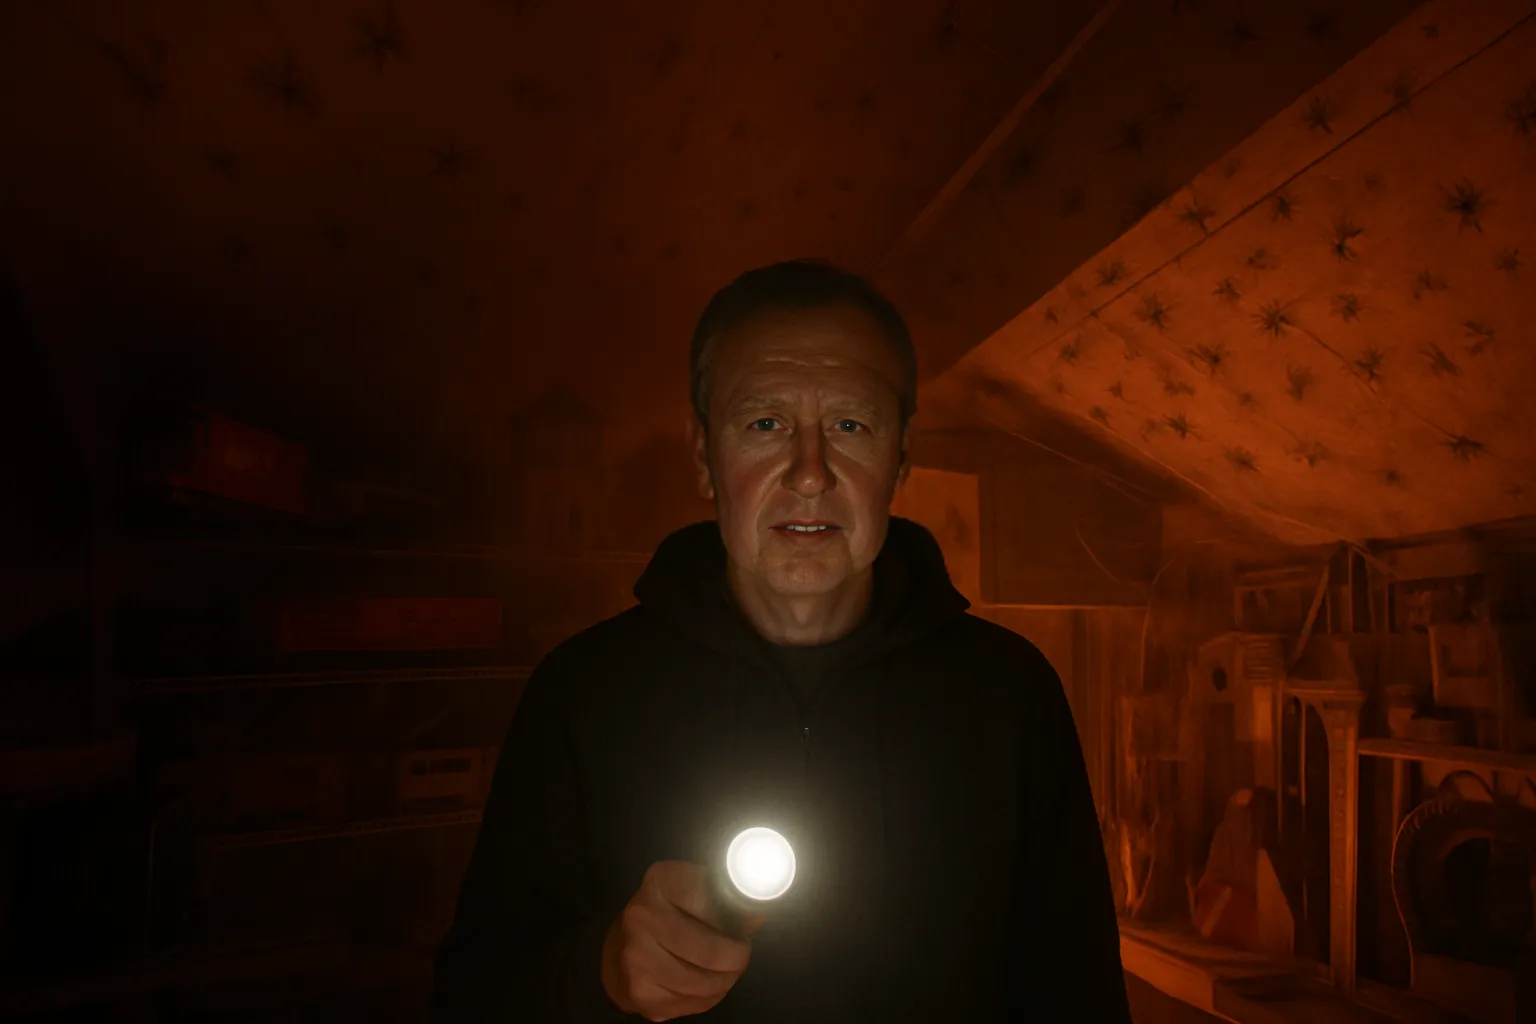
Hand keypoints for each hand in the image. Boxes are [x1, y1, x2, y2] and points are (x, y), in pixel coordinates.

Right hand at [601, 860, 763, 1020]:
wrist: (619, 948)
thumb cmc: (667, 914)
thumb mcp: (695, 890)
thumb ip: (726, 898)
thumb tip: (756, 913)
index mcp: (661, 881)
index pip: (712, 901)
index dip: (738, 915)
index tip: (747, 922)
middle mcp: (642, 917)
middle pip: (711, 951)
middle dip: (737, 957)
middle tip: (740, 953)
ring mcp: (637, 958)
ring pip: (705, 983)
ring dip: (725, 980)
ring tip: (725, 970)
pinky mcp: (640, 993)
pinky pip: (693, 1003)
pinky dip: (708, 997)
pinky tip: (704, 984)